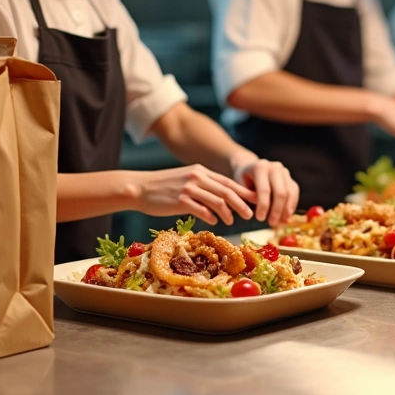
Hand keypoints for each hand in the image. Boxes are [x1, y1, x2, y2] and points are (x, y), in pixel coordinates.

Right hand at [129, 165, 255, 225]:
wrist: (140, 188)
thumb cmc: (164, 187)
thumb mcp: (186, 179)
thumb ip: (203, 185)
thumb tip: (223, 198)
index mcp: (201, 171)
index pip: (228, 181)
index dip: (243, 192)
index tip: (254, 201)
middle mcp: (197, 177)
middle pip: (227, 191)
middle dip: (241, 204)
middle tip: (250, 215)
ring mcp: (189, 188)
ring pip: (218, 201)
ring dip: (228, 213)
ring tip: (232, 221)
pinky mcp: (181, 201)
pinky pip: (202, 210)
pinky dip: (211, 217)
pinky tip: (214, 222)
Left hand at [231, 155, 299, 226]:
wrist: (250, 168)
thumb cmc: (243, 179)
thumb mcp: (239, 186)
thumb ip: (249, 196)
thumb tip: (263, 209)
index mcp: (260, 167)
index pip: (264, 190)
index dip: (263, 206)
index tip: (260, 218)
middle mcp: (275, 167)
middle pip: (280, 192)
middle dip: (277, 210)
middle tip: (271, 224)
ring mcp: (285, 172)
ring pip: (290, 193)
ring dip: (286, 210)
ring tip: (280, 223)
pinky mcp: (290, 178)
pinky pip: (294, 193)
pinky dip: (291, 206)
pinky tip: (286, 216)